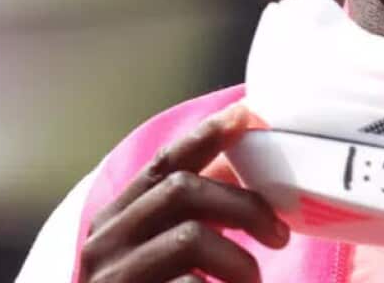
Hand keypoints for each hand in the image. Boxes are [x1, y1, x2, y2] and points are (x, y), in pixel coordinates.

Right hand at [78, 105, 288, 282]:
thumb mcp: (157, 250)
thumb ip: (190, 214)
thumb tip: (242, 168)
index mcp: (117, 217)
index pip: (164, 163)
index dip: (206, 136)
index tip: (248, 117)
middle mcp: (106, 239)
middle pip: (183, 190)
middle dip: (242, 205)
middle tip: (277, 235)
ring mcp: (112, 274)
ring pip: (191, 236)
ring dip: (237, 260)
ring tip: (251, 282)